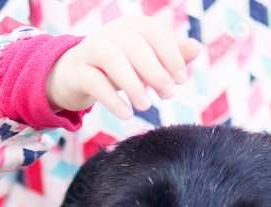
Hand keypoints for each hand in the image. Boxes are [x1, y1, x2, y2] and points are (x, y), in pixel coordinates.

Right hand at [45, 17, 200, 120]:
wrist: (73, 77)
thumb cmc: (116, 69)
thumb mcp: (144, 62)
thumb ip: (169, 55)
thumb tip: (196, 48)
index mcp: (130, 27)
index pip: (154, 31)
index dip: (170, 54)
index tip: (181, 80)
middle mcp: (109, 34)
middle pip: (134, 44)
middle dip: (155, 70)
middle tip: (168, 95)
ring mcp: (90, 51)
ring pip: (111, 58)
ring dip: (132, 83)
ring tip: (146, 107)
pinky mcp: (76, 73)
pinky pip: (92, 81)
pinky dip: (111, 99)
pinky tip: (126, 114)